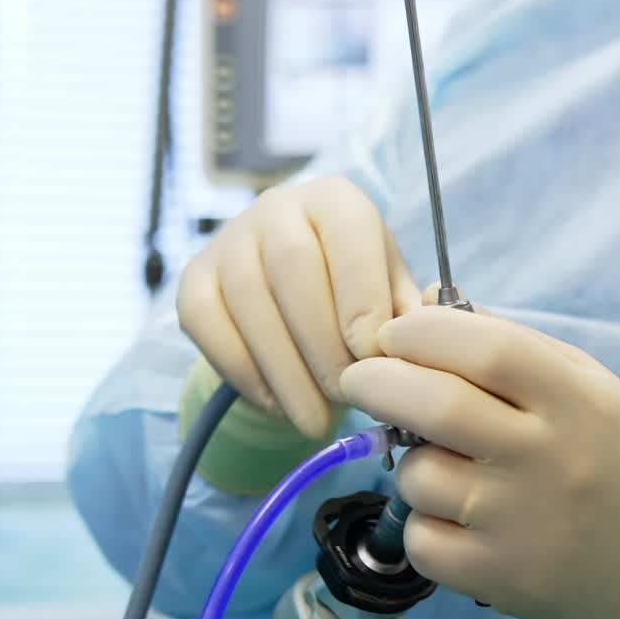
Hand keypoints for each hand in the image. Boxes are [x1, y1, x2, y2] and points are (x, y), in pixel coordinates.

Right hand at [176, 177, 421, 438]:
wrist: (290, 295)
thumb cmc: (356, 291)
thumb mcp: (390, 288)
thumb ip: (409, 309)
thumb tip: (427, 340)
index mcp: (337, 199)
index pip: (349, 236)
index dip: (362, 299)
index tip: (376, 356)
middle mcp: (278, 206)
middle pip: (294, 268)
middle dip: (323, 341)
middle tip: (349, 396)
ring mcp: (228, 240)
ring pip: (250, 302)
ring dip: (286, 370)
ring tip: (318, 419)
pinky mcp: (192, 280)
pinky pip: (208, 326)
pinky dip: (245, 373)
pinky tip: (279, 405)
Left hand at [336, 307, 619, 618]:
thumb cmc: (614, 458)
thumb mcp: (588, 386)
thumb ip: (513, 344)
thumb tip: (427, 303)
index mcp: (576, 400)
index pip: (488, 349)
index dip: (425, 332)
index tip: (394, 333)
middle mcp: (549, 459)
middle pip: (437, 406)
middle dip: (378, 382)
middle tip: (359, 377)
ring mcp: (522, 523)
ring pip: (419, 476)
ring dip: (405, 460)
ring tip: (432, 459)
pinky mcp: (502, 578)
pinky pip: (422, 539)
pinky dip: (420, 522)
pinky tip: (451, 517)